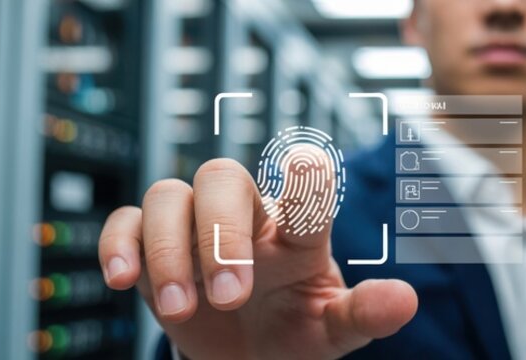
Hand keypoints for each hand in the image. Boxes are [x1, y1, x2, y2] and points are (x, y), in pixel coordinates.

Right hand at [98, 151, 417, 358]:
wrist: (246, 355)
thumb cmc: (294, 331)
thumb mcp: (330, 331)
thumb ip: (362, 315)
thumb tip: (405, 301)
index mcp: (298, 232)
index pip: (305, 192)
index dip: (306, 179)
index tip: (309, 170)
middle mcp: (245, 217)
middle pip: (222, 178)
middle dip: (220, 233)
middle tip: (231, 297)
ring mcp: (194, 227)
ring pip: (170, 195)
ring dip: (170, 250)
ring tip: (181, 310)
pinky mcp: (152, 247)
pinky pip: (127, 221)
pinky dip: (120, 244)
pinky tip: (123, 280)